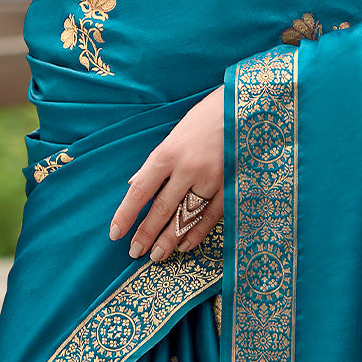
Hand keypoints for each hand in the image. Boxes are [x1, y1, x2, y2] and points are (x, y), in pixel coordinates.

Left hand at [109, 85, 222, 263]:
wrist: (246, 105)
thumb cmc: (208, 116)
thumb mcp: (177, 132)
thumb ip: (158, 161)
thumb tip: (135, 185)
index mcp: (169, 152)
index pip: (140, 190)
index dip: (126, 214)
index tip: (115, 233)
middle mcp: (187, 167)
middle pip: (161, 208)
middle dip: (145, 233)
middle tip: (134, 252)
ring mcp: (211, 178)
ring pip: (185, 217)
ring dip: (169, 240)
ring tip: (156, 256)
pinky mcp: (231, 185)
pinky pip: (211, 216)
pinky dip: (197, 233)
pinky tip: (185, 245)